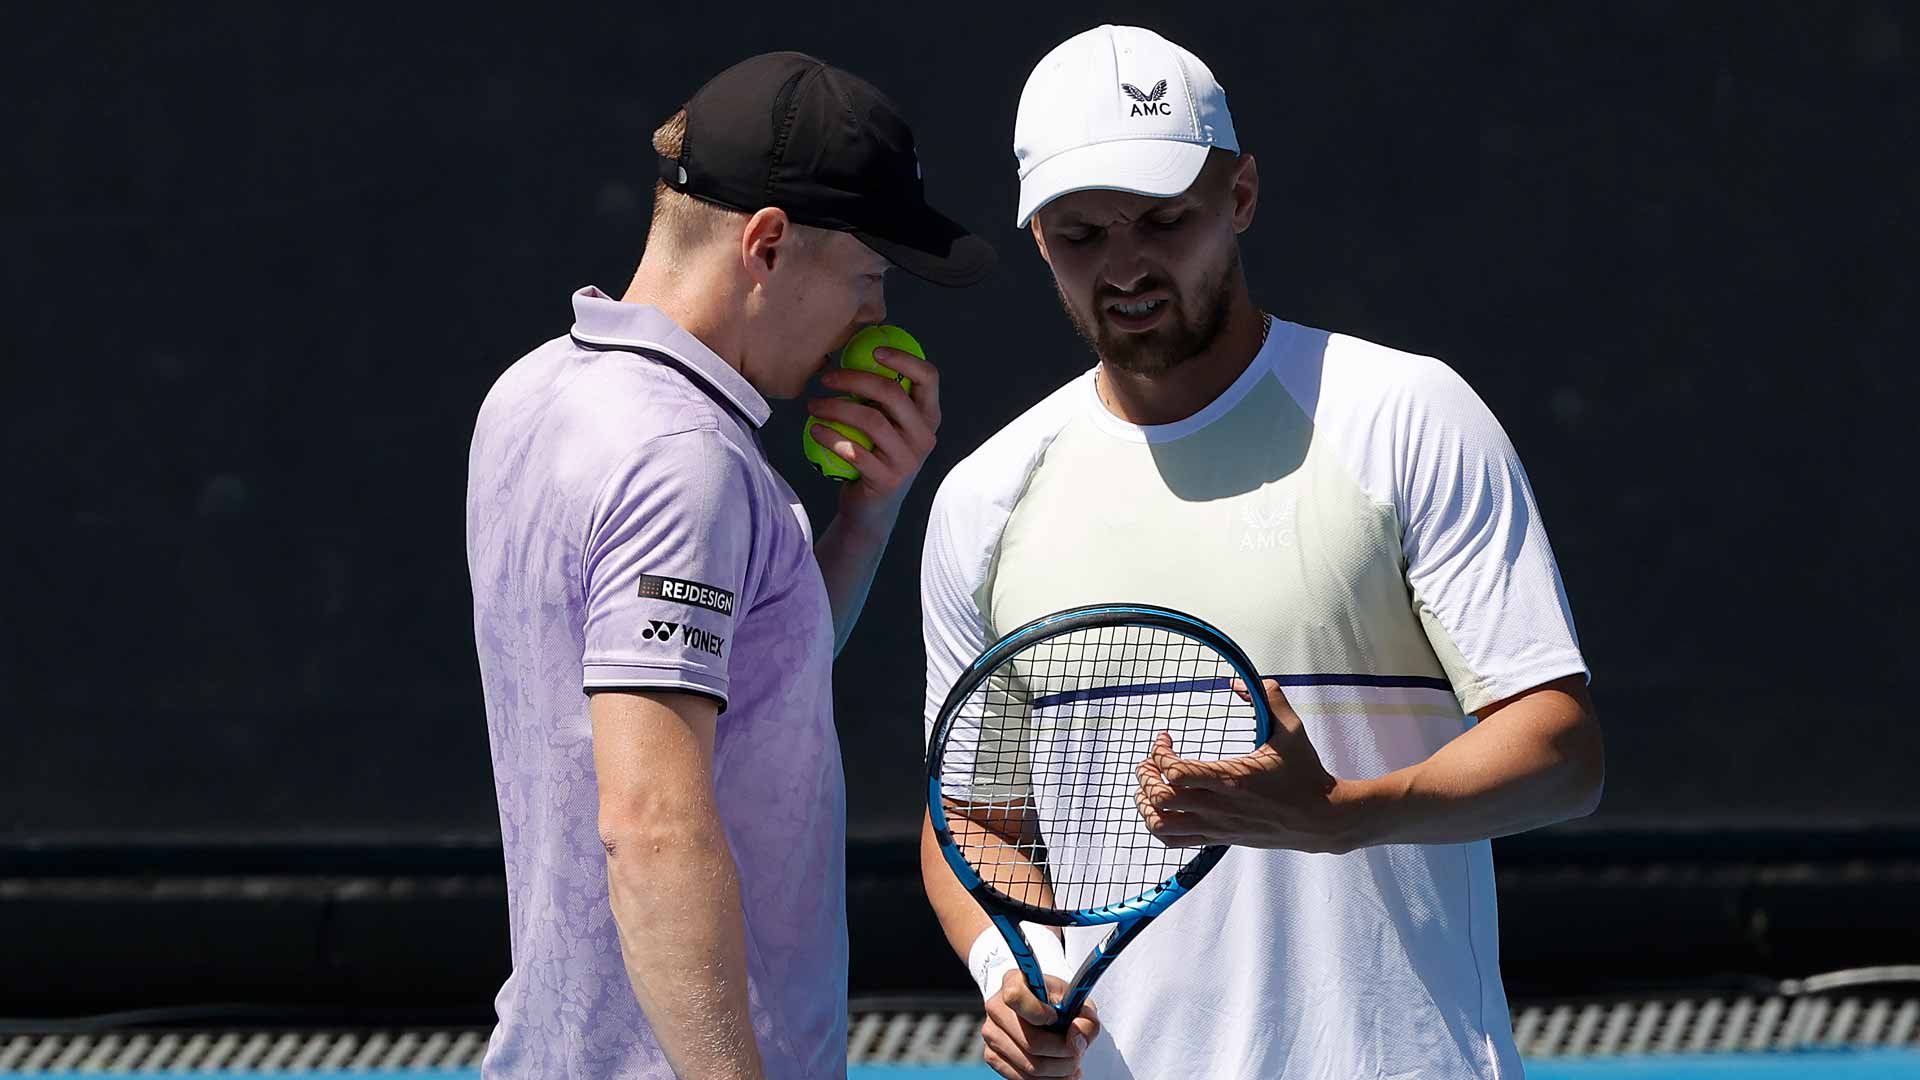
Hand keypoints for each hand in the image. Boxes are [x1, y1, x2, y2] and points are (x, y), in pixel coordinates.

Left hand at [806, 346, 939, 522]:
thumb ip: (881, 398)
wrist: (871, 508)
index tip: (874, 351)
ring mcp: (908, 460)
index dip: (903, 358)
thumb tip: (850, 352)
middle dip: (854, 378)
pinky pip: (855, 452)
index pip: (928, 377)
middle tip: (826, 378)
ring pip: (871, 421)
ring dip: (835, 407)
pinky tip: (814, 430)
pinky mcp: (888, 480)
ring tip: (813, 405)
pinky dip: (830, 437)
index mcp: (929, 417)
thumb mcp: (887, 426)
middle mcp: (925, 437)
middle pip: (892, 393)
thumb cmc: (874, 456)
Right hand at [981, 971, 1099, 1079]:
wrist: (1044, 1013)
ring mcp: (991, 1033)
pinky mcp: (992, 1056)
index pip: (1015, 996)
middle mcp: (996, 1007)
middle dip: (1063, 1052)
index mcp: (1014, 981)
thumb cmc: (1059, 1004)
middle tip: (1078, 1051)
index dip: (1039, 1012)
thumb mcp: (1079, 1003)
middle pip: (1030, 1042)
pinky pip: (1022, 1079)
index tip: (1056, 1017)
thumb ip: (1086, 1018)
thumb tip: (1075, 1037)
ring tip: (1072, 1062)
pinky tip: (1059, 1071)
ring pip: (1030, 1066)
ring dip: (1059, 1070)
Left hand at [1134, 678, 1366, 853]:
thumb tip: (1237, 682)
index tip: (1165, 738)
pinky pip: (1175, 841)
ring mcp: (1217, 826)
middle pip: (1160, 799)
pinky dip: (1158, 825)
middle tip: (1149, 762)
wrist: (1321, 819)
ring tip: (1149, 786)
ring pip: (1161, 826)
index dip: (1159, 753)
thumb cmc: (1305, 773)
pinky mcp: (1218, 839)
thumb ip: (1269, 698)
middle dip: (1145, 776)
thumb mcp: (1291, 730)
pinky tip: (1164, 808)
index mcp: (1233, 779)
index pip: (1175, 772)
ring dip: (1146, 804)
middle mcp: (1219, 807)